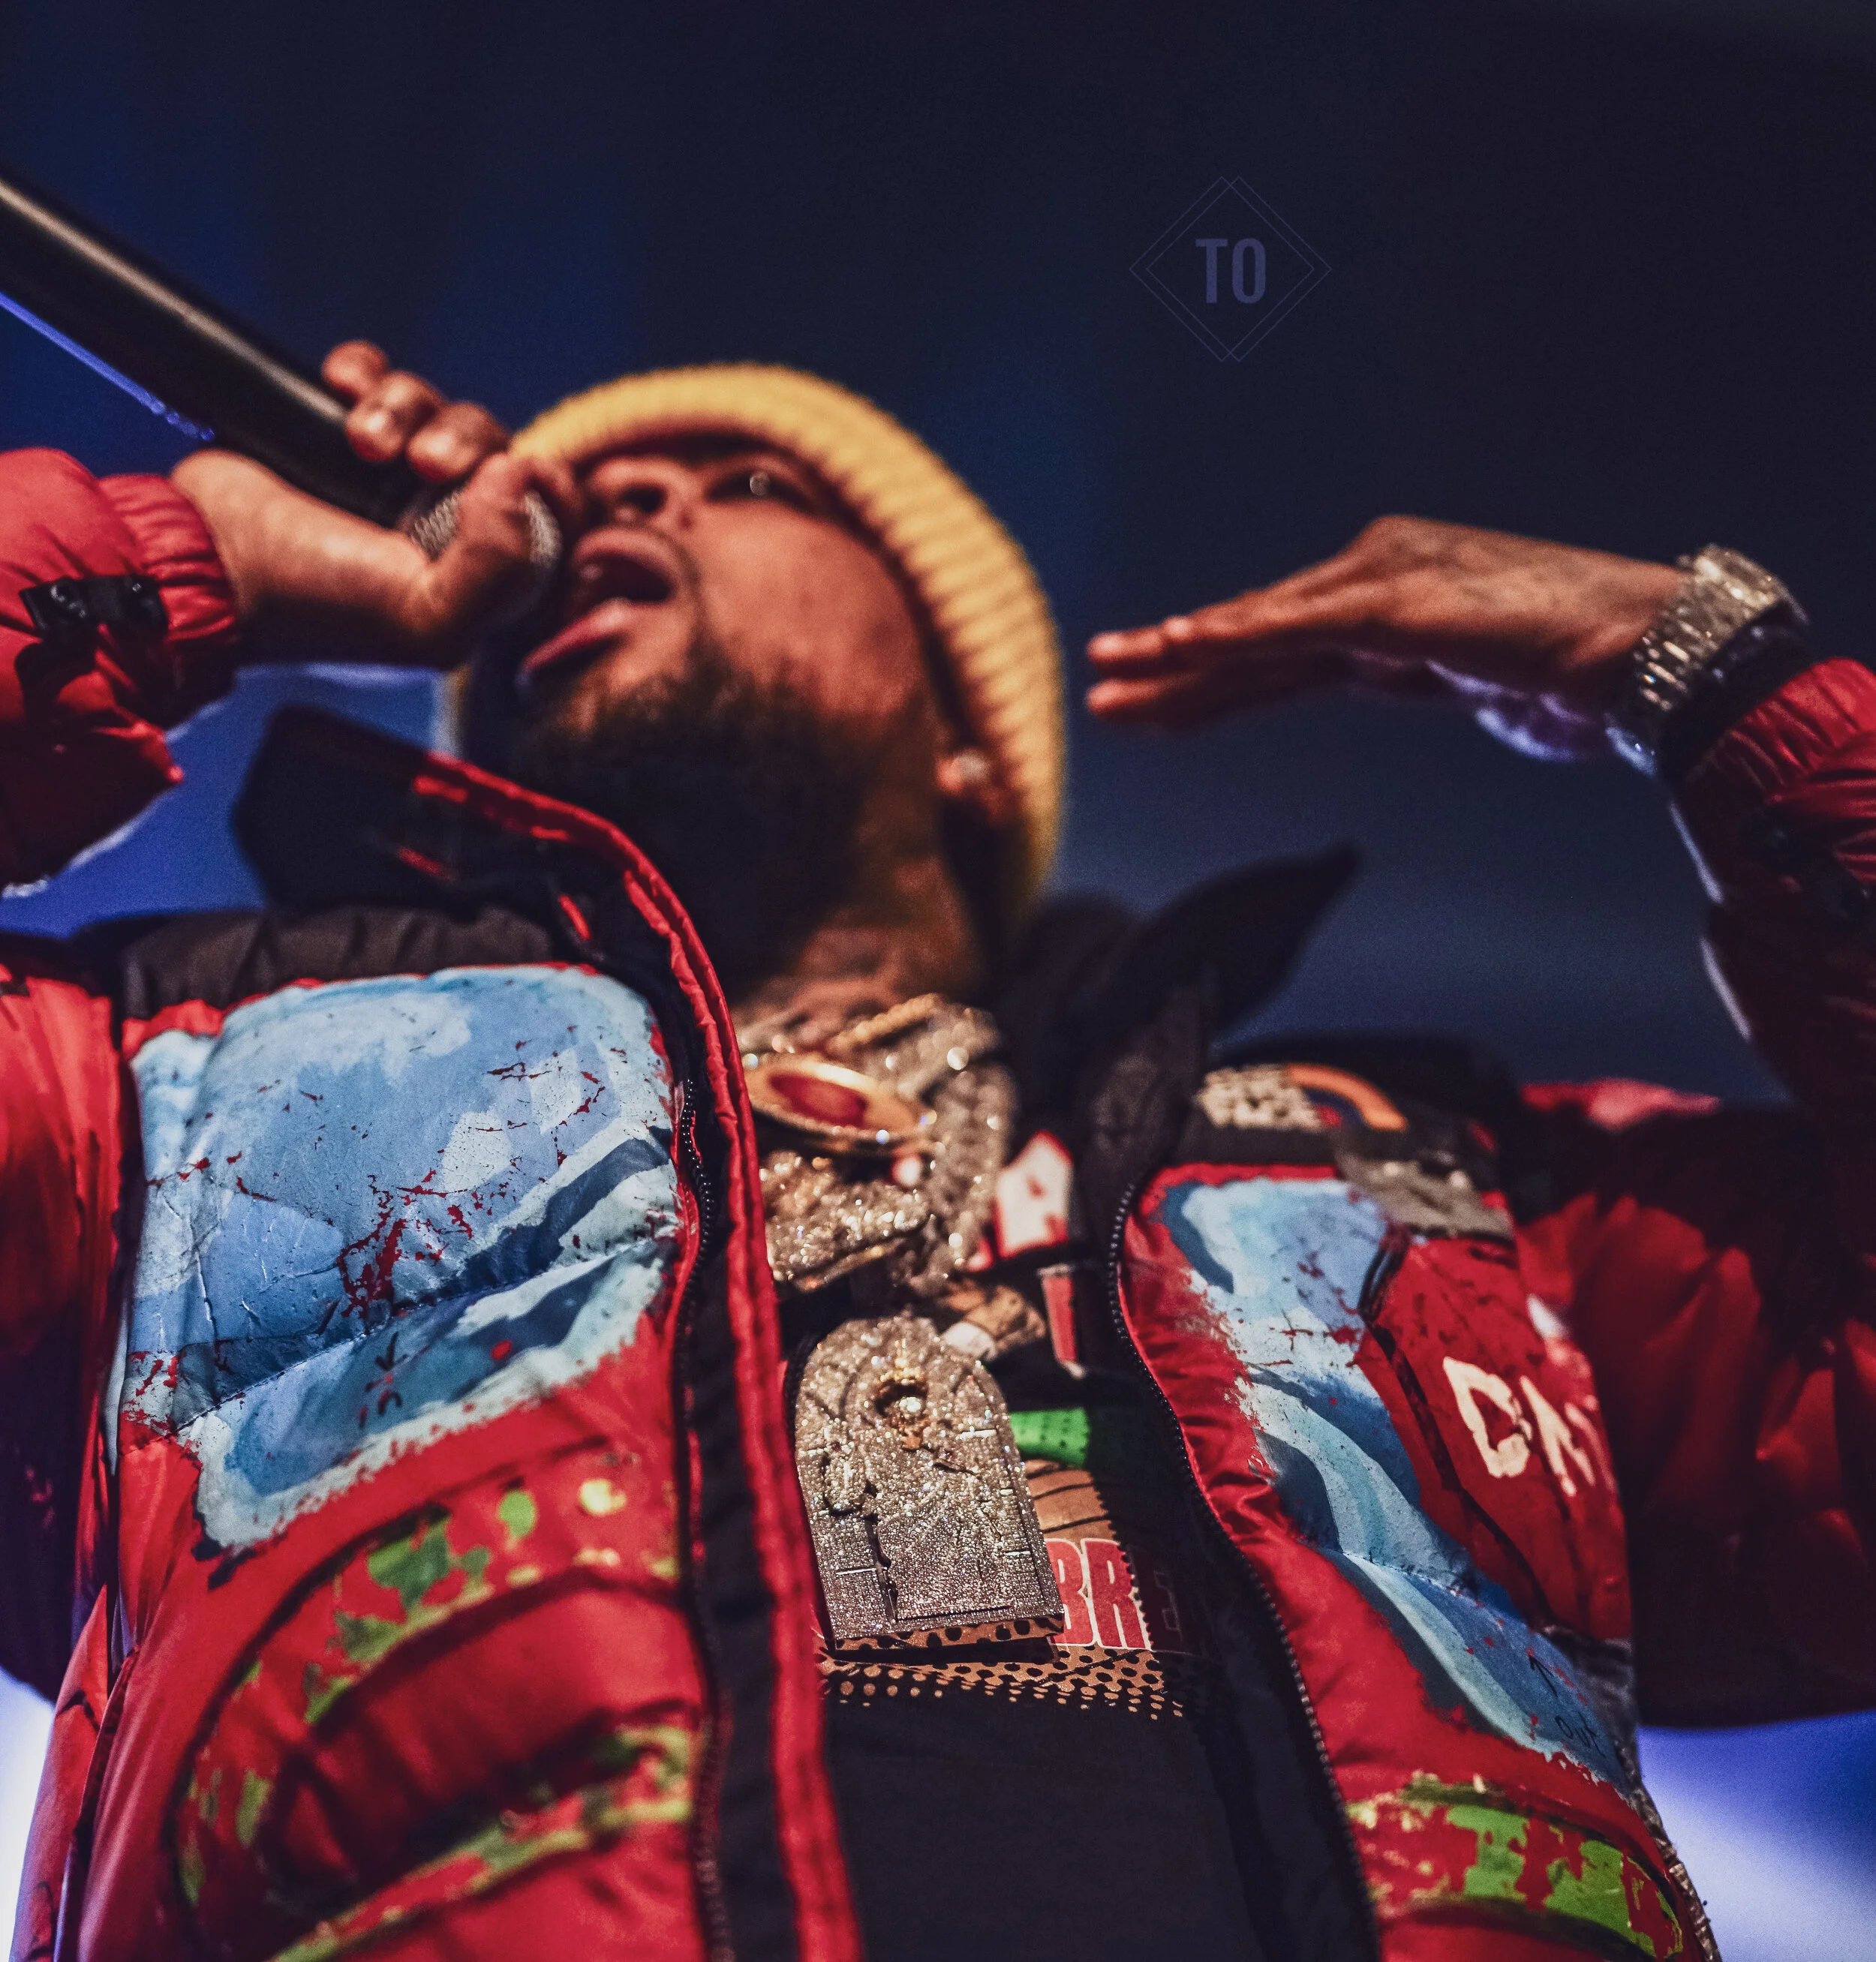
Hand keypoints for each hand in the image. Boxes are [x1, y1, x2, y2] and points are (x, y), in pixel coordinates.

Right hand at [171, 341, 577, 666]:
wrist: (207, 561)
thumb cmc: (313, 606)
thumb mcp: (426, 621)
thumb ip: (497, 568)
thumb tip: (520, 473)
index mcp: (477, 579)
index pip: (552, 517)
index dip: (544, 484)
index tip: (508, 474)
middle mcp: (441, 528)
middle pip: (498, 447)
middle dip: (465, 440)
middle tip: (424, 464)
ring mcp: (390, 480)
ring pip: (438, 408)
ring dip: (406, 407)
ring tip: (361, 440)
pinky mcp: (338, 435)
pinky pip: (378, 378)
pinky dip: (365, 373)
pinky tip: (337, 390)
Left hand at [1086, 516, 1681, 728]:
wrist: (1646, 654)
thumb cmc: (1575, 673)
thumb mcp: (1471, 680)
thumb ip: (1421, 672)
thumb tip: (1396, 675)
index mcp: (1384, 607)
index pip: (1277, 654)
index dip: (1208, 680)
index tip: (1148, 699)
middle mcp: (1370, 587)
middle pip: (1252, 637)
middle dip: (1170, 666)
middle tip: (1096, 678)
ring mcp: (1382, 588)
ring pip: (1259, 632)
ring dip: (1179, 655)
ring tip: (1109, 672)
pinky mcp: (1400, 604)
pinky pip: (1300, 627)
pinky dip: (1239, 635)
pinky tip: (1183, 643)